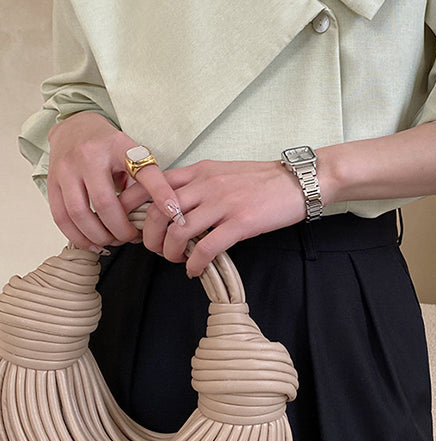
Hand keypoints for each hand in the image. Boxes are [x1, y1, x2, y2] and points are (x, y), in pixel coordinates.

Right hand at [47, 112, 183, 251]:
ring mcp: (66, 169)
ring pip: (79, 213)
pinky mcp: (51, 181)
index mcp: (118, 146)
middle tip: (132, 237)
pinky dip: (76, 235)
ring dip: (97, 235)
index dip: (160, 192)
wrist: (75, 126)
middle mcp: (89, 156)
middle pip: (104, 202)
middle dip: (120, 228)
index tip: (175, 213)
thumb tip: (169, 211)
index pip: (144, 170)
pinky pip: (60, 216)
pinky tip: (92, 243)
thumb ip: (147, 177)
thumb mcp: (133, 152)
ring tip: (113, 242)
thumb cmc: (110, 145)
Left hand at [117, 159, 306, 275]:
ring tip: (177, 261)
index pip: (151, 184)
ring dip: (171, 254)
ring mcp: (223, 203)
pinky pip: (206, 248)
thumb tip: (172, 207)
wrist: (298, 180)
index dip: (133, 206)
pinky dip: (194, 264)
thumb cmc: (261, 179)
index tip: (132, 225)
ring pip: (178, 232)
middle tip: (156, 250)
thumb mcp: (222, 172)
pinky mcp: (240, 222)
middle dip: (150, 238)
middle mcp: (206, 184)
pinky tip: (194, 270)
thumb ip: (196, 185)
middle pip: (158, 212)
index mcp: (199, 171)